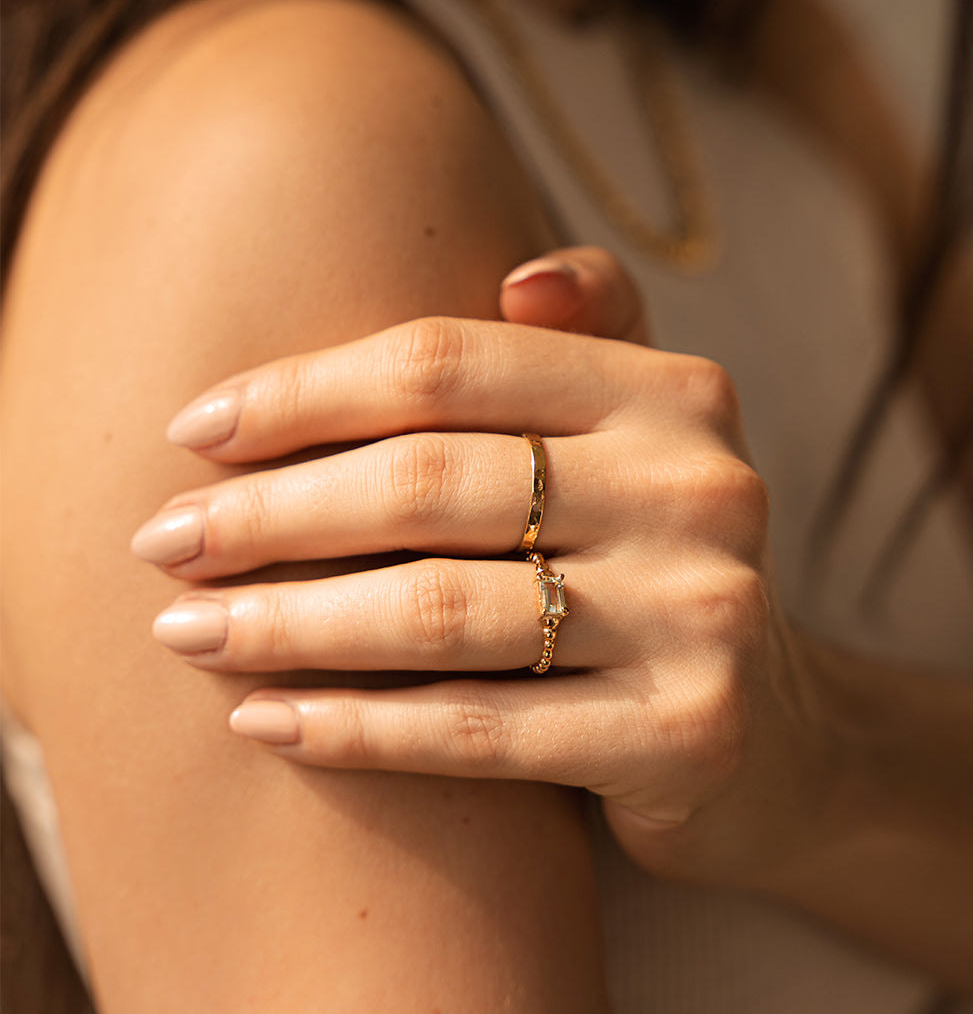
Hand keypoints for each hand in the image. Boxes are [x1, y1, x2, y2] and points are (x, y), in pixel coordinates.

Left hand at [131, 256, 839, 889]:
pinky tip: (264, 723)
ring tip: (186, 633)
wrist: (773, 736)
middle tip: (158, 545)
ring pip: (442, 613)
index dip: (303, 393)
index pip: (448, 365)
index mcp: (675, 389)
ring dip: (286, 624)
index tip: (190, 432)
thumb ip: (589, 336)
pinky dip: (356, 729)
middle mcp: (703, 488)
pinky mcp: (691, 736)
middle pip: (430, 484)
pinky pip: (481, 731)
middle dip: (268, 515)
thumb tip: (518, 278)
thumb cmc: (652, 564)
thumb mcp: (638, 439)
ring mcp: (706, 614)